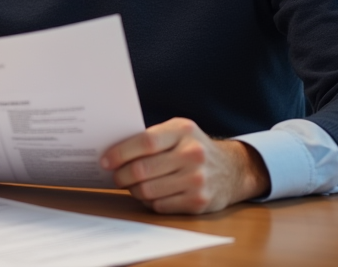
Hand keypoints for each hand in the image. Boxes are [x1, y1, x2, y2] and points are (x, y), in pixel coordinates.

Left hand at [101, 118, 270, 213]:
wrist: (232, 169)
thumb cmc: (193, 147)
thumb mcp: (178, 131)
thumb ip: (152, 137)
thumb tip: (113, 151)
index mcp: (183, 131)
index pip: (145, 142)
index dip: (120, 153)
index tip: (105, 160)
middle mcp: (192, 154)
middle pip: (142, 169)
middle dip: (121, 175)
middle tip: (115, 176)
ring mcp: (197, 180)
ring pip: (148, 191)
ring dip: (133, 190)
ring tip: (130, 185)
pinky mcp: (199, 202)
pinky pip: (160, 205)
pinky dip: (149, 202)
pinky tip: (149, 194)